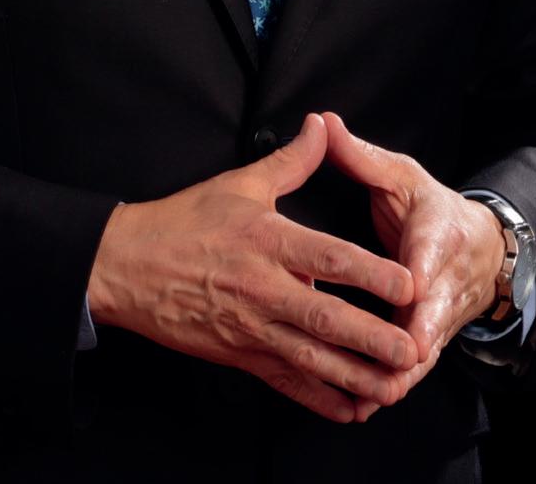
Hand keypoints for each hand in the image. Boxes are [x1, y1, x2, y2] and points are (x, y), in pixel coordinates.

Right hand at [86, 111, 421, 424]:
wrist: (125, 267)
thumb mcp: (238, 184)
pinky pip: (285, 381)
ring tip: (392, 388)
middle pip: (325, 317)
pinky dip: (317, 399)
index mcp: (267, 240)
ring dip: (353, 375)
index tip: (407, 284)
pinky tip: (349, 409)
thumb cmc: (182, 222)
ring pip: (310, 357)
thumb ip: (290, 161)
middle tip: (410, 351)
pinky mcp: (239, 354)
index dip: (370, 272)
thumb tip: (320, 126)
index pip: (328, 258)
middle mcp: (262, 287)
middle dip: (371, 337)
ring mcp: (251, 326)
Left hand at [317, 111, 508, 421]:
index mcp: (438, 235)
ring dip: (399, 374)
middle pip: (432, 316)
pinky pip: (413, 369)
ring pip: (423, 352)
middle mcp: (444, 282)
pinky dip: (391, 385)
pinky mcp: (430, 341)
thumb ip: (362, 157)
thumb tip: (324, 124)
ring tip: (370, 396)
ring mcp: (440, 317)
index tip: (411, 290)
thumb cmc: (431, 209)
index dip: (422, 275)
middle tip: (393, 362)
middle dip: (414, 340)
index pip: (431, 256)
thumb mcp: (402, 176)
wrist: (481, 248)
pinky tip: (363, 405)